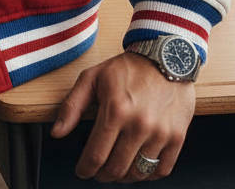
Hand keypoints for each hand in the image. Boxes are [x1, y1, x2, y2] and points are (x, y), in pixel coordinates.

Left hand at [50, 50, 193, 181]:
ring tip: (117, 168)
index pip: (96, 155)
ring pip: (138, 173)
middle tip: (98, 171)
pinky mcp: (177, 137)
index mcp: (115, 110)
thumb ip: (72, 106)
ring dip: (124, 177)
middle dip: (102, 175)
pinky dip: (148, 175)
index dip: (85, 169)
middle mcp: (139, 124)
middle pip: (116, 169)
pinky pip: (162, 170)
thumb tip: (57, 132)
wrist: (166, 57)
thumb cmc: (128, 68)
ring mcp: (160, 133)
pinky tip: (139, 166)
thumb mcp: (92, 78)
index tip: (82, 170)